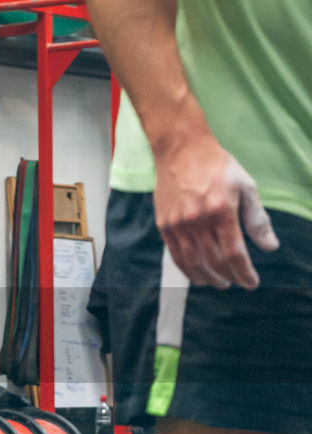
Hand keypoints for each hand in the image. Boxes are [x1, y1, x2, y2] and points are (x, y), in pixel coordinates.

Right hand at [153, 138, 279, 289]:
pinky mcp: (164, 225)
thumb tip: (270, 247)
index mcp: (221, 210)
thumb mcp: (246, 187)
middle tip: (236, 282)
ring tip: (218, 282)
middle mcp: (197, 220)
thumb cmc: (218, 167)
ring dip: (207, 278)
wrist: (181, 151)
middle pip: (213, 262)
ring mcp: (177, 224)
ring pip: (192, 263)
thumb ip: (257, 219)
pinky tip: (197, 274)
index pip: (233, 253)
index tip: (251, 283)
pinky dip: (187, 270)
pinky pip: (176, 255)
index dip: (244, 273)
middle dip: (228, 278)